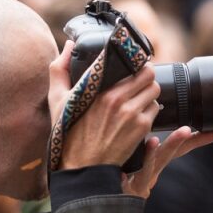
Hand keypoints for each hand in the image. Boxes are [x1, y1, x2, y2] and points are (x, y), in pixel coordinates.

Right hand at [48, 40, 161, 168]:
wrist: (83, 167)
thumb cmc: (68, 133)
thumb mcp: (57, 100)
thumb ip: (60, 69)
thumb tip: (69, 45)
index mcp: (96, 87)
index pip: (124, 59)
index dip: (130, 58)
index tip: (129, 60)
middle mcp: (115, 97)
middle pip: (147, 72)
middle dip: (144, 74)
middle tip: (138, 78)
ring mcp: (130, 112)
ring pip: (154, 88)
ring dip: (148, 91)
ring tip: (138, 97)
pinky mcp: (141, 126)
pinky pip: (155, 107)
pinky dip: (149, 109)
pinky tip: (137, 114)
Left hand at [122, 127, 212, 198]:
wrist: (115, 209)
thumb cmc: (125, 181)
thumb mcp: (140, 163)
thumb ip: (148, 148)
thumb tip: (155, 126)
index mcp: (157, 163)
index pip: (181, 149)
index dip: (198, 140)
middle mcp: (152, 173)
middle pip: (168, 156)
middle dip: (177, 142)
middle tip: (187, 130)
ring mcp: (139, 183)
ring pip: (148, 168)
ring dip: (152, 154)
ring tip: (153, 141)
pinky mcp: (125, 192)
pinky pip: (125, 183)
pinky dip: (123, 180)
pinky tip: (122, 175)